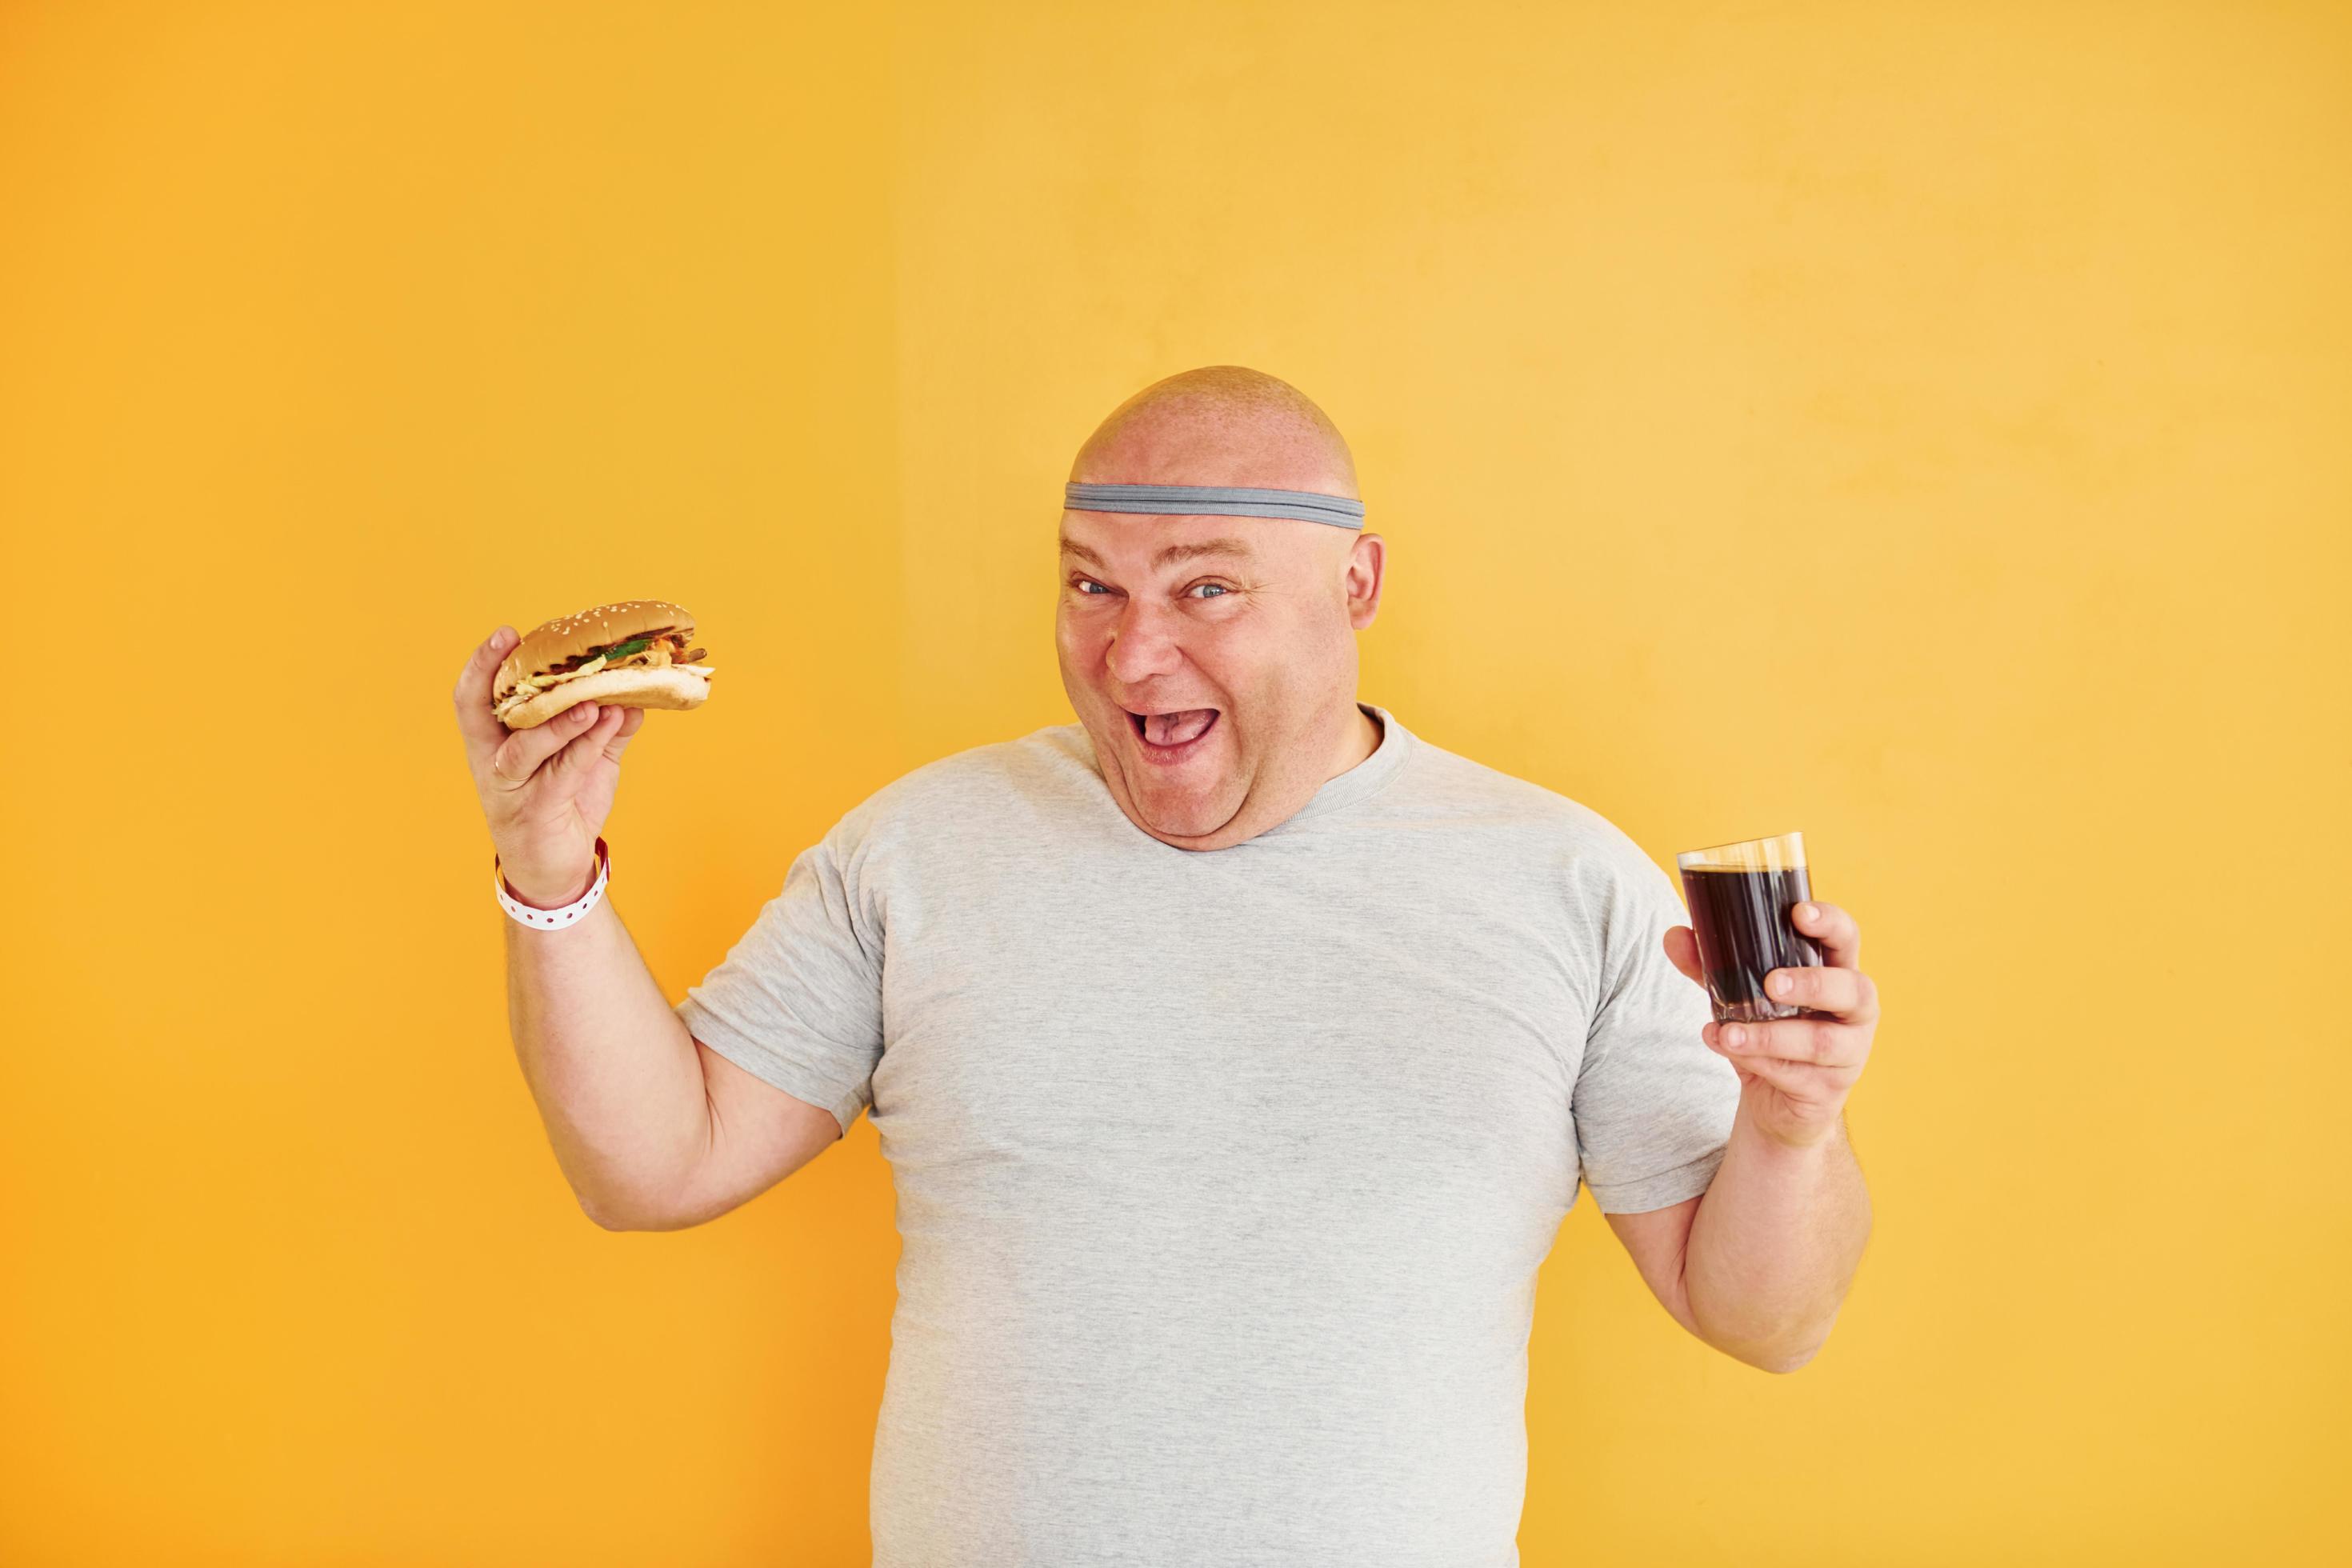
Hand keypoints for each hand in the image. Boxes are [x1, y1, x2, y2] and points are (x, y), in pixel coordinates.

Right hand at [451, 626, 648, 904]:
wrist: (557, 868)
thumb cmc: (564, 805)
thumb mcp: (587, 760)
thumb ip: (605, 730)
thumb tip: (634, 698)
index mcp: (497, 742)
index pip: (476, 698)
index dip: (484, 665)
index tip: (505, 635)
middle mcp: (493, 761)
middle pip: (479, 712)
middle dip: (491, 675)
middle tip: (518, 643)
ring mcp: (511, 788)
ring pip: (526, 745)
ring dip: (560, 720)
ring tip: (593, 700)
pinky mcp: (536, 810)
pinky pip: (561, 773)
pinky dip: (585, 746)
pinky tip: (609, 723)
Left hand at [1664, 900, 1879, 1150]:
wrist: (1776, 1102)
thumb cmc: (1769, 1030)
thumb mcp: (1740, 995)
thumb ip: (1710, 966)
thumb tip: (1674, 935)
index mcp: (1837, 973)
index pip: (1847, 939)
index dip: (1830, 923)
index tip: (1799, 913)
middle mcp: (1853, 1011)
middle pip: (1853, 990)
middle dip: (1813, 984)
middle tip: (1773, 983)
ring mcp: (1847, 1053)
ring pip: (1820, 1041)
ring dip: (1770, 1036)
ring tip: (1728, 1031)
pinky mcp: (1827, 1089)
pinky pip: (1795, 1075)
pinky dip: (1756, 1060)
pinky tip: (1726, 1047)